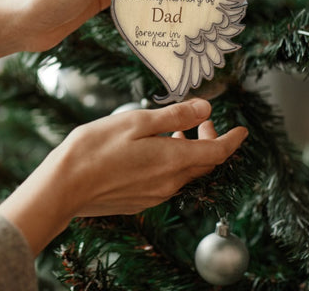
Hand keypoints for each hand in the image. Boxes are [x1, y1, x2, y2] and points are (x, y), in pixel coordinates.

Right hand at [0, 99, 247, 255]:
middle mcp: (170, 182)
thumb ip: (175, 116)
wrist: (65, 186)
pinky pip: (168, 181)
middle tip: (202, 120)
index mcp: (173, 161)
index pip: (217, 152)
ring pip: (185, 172)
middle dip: (210, 140)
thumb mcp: (137, 122)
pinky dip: (173, 163)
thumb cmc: (97, 147)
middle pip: (203, 162)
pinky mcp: (140, 201)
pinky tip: (155, 149)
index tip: (243, 130)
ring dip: (189, 150)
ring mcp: (155, 195)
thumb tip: (206, 107)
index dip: (233, 140)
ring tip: (177, 131)